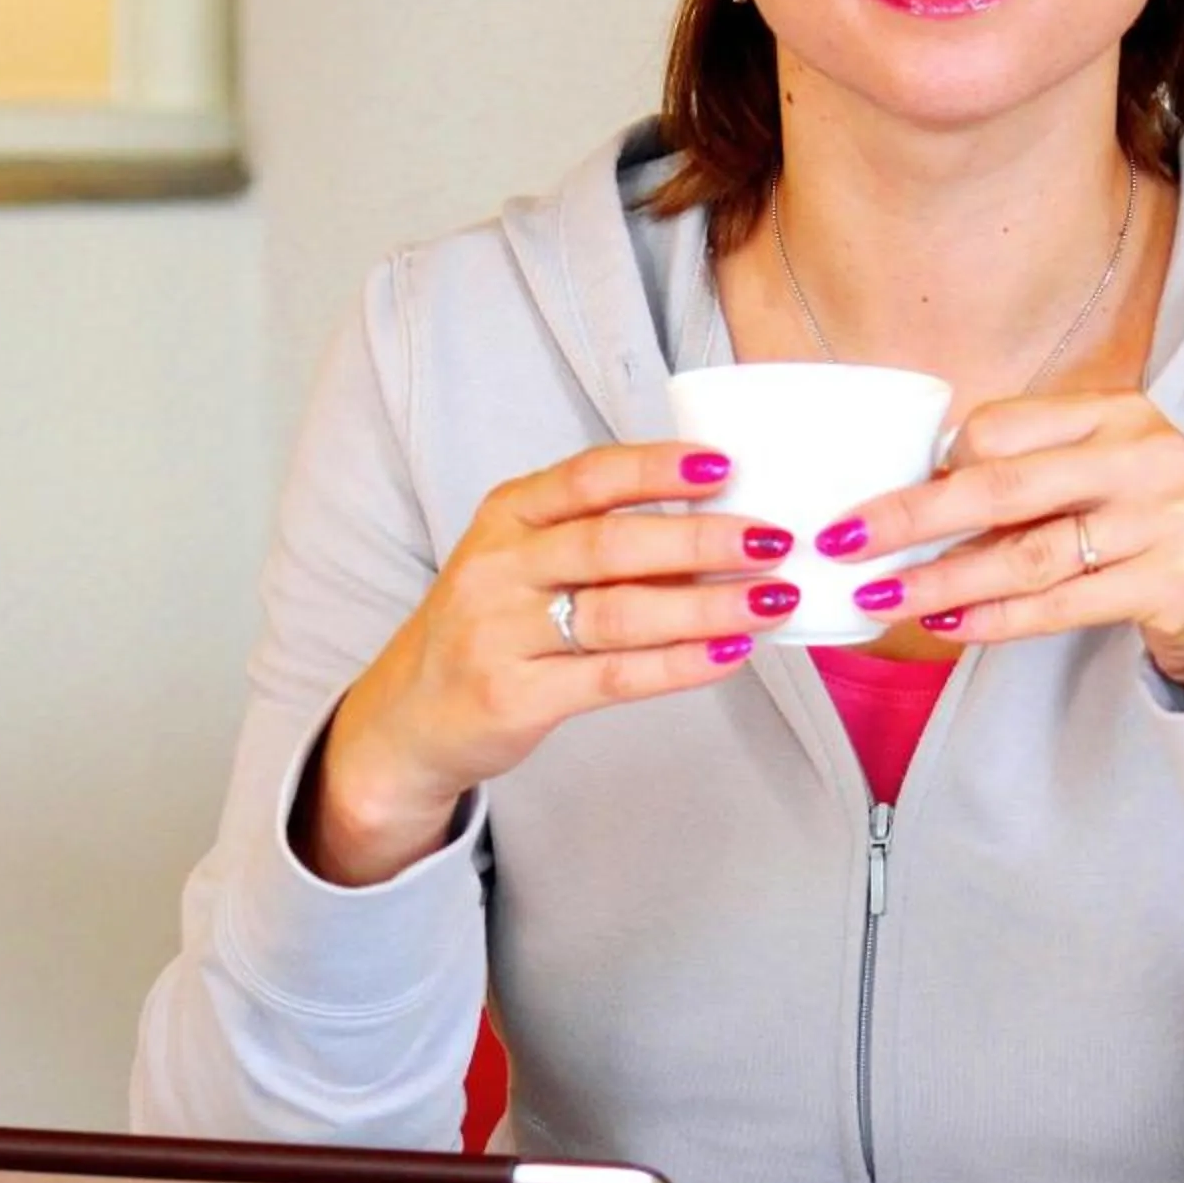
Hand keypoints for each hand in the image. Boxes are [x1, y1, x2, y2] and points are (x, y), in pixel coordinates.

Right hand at [309, 443, 798, 884]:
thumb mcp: (523, 561)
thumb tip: (722, 527)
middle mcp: (497, 567)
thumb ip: (602, 540)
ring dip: (706, 604)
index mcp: (506, 515)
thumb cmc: (491, 626)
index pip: (588, 476)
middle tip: (774, 540)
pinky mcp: (513, 696)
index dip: (657, 468)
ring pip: (618, 613)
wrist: (409, 715)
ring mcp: (501, 633)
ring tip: (772, 598)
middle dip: (701, 539)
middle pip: (610, 544)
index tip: (724, 467)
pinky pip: (611, 676)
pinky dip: (678, 665)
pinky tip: (730, 654)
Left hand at [822, 392, 1183, 703]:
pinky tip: (948, 626)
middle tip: (843, 542)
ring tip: (882, 597)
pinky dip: (997, 618)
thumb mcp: (1101, 478)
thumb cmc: (1153, 530)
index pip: (999, 428)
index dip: (932, 468)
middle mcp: (1144, 453)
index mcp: (1115, 412)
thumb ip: (1026, 478)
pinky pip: (1062, 602)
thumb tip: (908, 499)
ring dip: (943, 579)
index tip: (878, 502)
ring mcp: (1165, 517)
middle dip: (910, 517)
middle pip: (1001, 485)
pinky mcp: (1175, 580)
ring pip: (1027, 552)